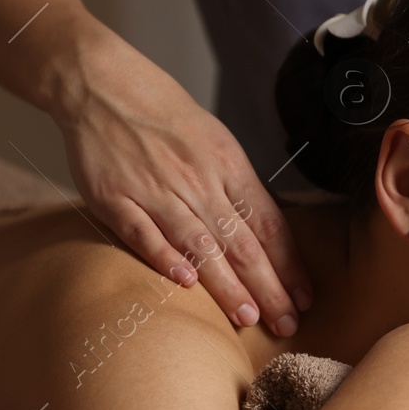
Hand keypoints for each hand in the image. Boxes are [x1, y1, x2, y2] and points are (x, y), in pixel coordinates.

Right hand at [61, 44, 313, 335]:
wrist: (102, 86)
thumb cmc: (165, 118)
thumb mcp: (216, 143)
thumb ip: (238, 187)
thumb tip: (268, 232)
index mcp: (227, 165)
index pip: (268, 223)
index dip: (289, 263)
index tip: (306, 297)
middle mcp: (196, 179)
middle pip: (240, 241)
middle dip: (268, 286)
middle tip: (287, 323)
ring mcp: (154, 189)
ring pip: (199, 243)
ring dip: (226, 283)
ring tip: (248, 317)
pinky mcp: (114, 198)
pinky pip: (143, 233)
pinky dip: (165, 258)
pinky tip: (186, 284)